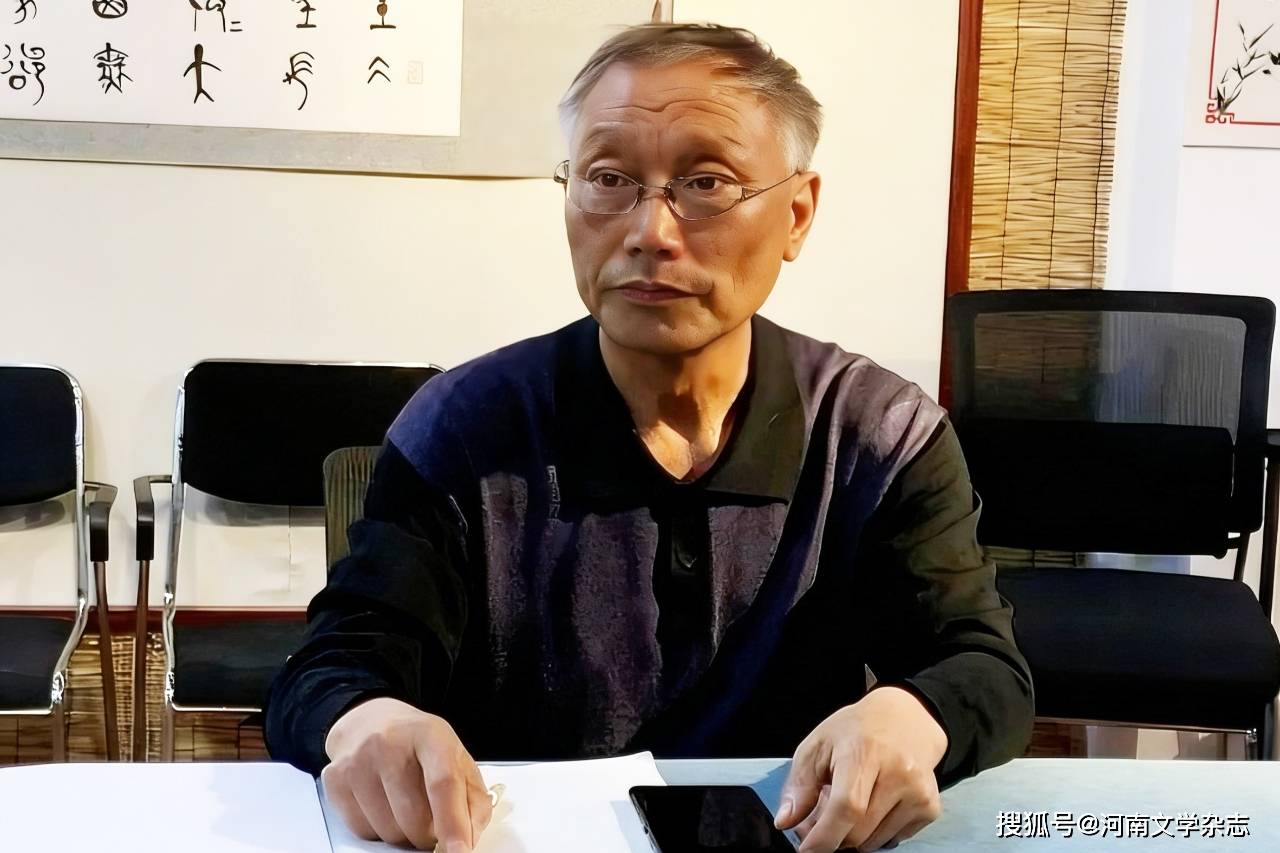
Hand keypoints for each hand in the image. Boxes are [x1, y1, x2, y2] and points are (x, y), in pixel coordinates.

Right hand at [322, 697, 492, 851]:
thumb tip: (469, 839)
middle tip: (432, 821)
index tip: (461, 851)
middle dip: (428, 834)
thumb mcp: (456, 758)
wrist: (371, 722)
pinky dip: (379, 830)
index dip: (453, 823)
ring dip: (404, 833)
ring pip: (388, 831)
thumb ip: (472, 799)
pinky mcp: (336, 780)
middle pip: (414, 817)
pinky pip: (363, 831)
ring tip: (406, 807)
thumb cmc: (419, 745)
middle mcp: (390, 744)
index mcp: (430, 735)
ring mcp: (358, 761)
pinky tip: (383, 805)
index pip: (443, 783)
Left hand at [775, 687, 946, 851]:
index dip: (824, 836)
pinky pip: (894, 839)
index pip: (847, 807)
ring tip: (849, 805)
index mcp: (866, 752)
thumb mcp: (819, 745)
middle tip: (821, 819)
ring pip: (875, 841)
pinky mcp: (930, 807)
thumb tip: (785, 822)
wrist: (906, 718)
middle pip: (859, 831)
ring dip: (854, 835)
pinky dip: (876, 833)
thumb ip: (800, 785)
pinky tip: (873, 805)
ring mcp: (919, 792)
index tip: (806, 849)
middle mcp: (899, 773)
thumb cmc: (856, 730)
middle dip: (833, 836)